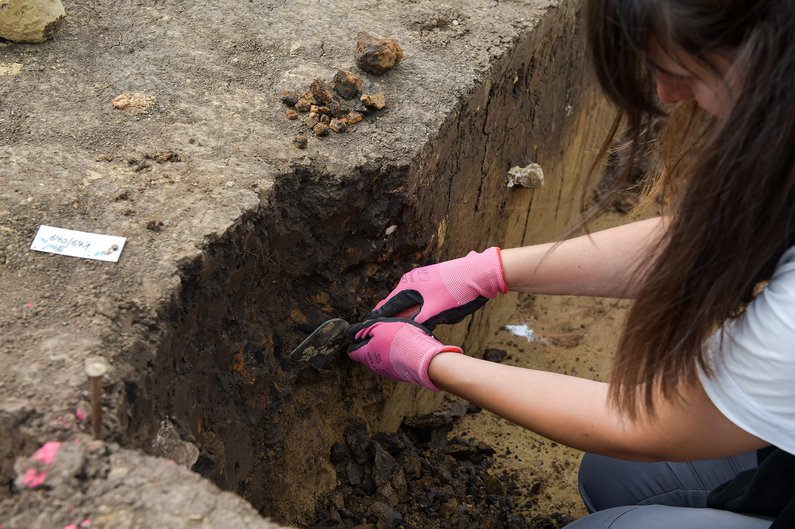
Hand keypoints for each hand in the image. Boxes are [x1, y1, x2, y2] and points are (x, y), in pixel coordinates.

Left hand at [347, 318, 461, 390]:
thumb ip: (363, 329)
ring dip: (385, 351)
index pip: (352, 352)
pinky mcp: (401, 374)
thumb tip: (351, 333)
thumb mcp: (379, 327)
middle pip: (367, 355)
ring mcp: (388, 372)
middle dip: (371, 345)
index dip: (354, 342)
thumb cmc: (399, 340)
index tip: (359, 335)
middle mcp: (375, 367)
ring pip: (381, 360)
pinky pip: (394, 364)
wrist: (423, 358)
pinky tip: (405, 348)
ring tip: (395, 339)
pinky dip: (396, 356)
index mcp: (366, 355)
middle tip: (380, 333)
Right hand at [369, 247, 506, 329]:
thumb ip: (419, 323)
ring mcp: (424, 279)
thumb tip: (406, 332)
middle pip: (397, 303)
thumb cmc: (456, 291)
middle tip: (377, 328)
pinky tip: (421, 314)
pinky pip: (420, 297)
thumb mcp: (436, 313)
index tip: (366, 327)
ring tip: (397, 323)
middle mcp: (412, 280)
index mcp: (408, 287)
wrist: (480, 273)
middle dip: (390, 316)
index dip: (377, 318)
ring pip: (410, 300)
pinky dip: (418, 307)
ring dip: (407, 312)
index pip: (387, 307)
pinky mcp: (435, 280)